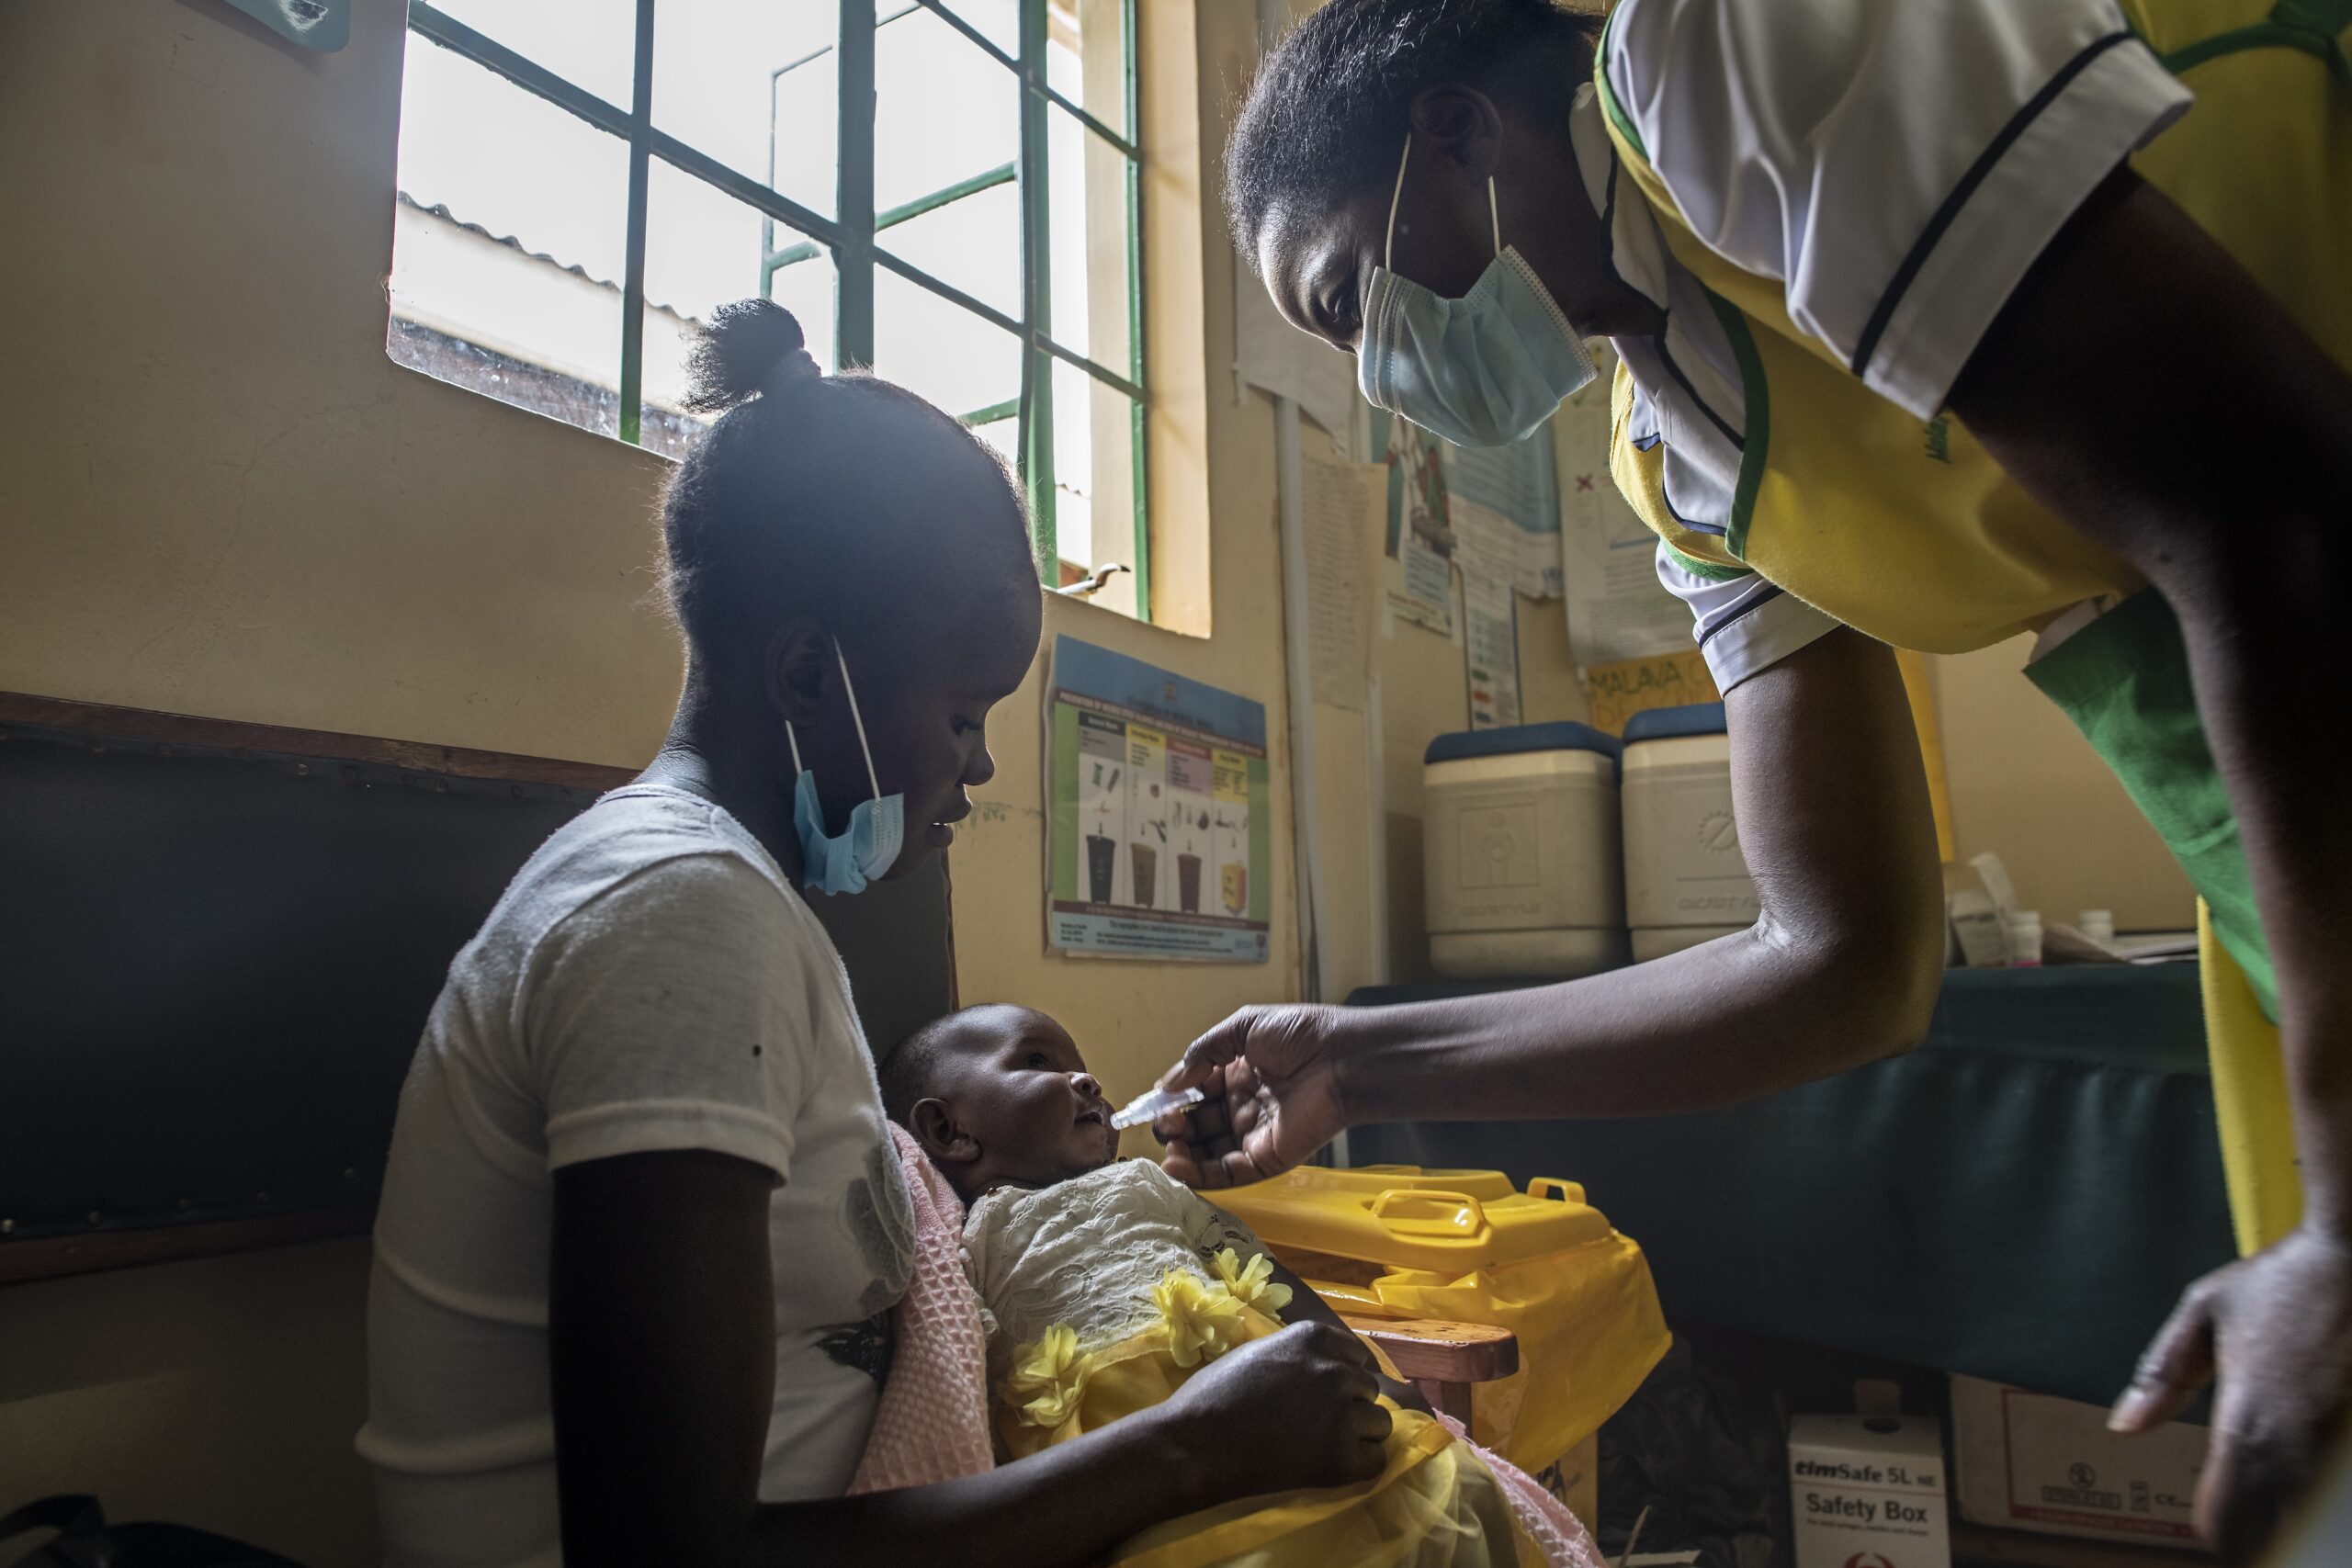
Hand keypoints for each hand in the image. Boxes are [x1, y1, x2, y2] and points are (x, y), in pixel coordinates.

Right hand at [1155, 1005, 1349, 1188]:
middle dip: (1176, 1127)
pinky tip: (1176, 1168)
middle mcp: (1244, 1106)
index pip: (1197, 1093)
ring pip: (1208, 1153)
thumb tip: (1169, 1084)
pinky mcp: (1266, 1159)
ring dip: (1182, 1154)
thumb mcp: (1243, 1027)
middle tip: (1166, 1124)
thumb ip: (1203, 1052)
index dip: (1175, 1099)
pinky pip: (1228, 1173)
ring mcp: (1254, 1134)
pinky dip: (1199, 1175)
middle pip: (1199, 1126)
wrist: (1342, 1058)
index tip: (1156, 1102)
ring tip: (1169, 1148)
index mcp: (1238, 1073)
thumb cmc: (1300, 1034)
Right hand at [1156, 1321, 1392, 1504]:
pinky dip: (1358, 1467)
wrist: (1196, 1443)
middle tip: (1317, 1423)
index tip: (1327, 1393)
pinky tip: (1329, 1467)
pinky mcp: (1343, 1458)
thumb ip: (1297, 1355)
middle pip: (1369, 1388)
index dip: (1344, 1376)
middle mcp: (1335, 1370)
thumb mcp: (1259, 1352)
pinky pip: (1376, 1460)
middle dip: (1350, 1404)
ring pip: (1380, 1423)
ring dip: (1359, 1434)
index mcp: (1313, 1338)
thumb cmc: (1213, 1395)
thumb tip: (1323, 1366)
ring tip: (1324, 1445)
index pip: (1357, 1354)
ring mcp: (1343, 1414)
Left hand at [2110, 1225, 2351, 1562]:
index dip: (2216, 1527)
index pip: (2225, 1498)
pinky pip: (2334, 1475)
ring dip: (2282, 1518)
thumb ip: (2162, 1373)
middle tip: (2232, 1547)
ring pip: (2304, 1499)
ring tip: (2263, 1535)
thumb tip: (2125, 1426)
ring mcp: (2329, 1433)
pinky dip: (2316, 1492)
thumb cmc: (2277, 1283)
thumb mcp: (2202, 1313)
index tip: (2207, 1539)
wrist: (2350, 1258)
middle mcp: (2288, 1433)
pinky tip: (2305, 1495)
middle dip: (2250, 1533)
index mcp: (2244, 1413)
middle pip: (2268, 1512)